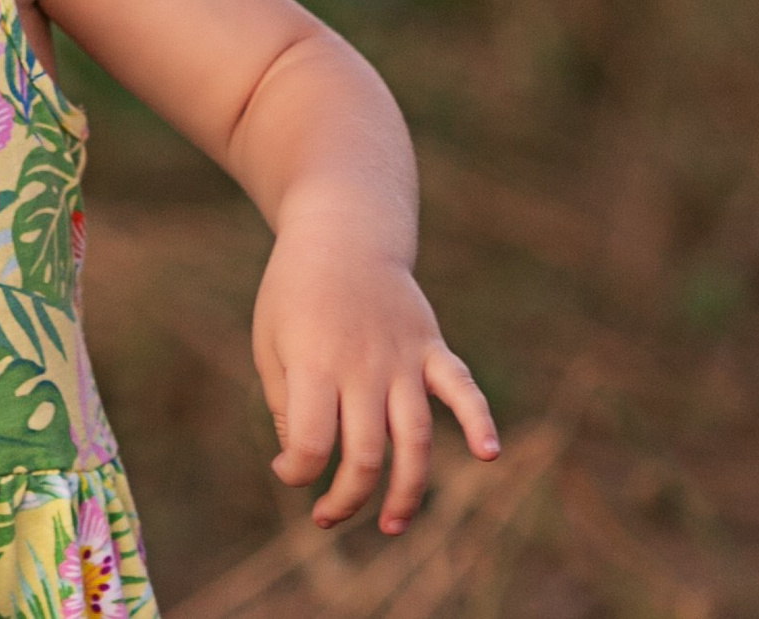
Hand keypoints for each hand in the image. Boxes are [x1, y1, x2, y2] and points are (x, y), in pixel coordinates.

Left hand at [251, 226, 499, 533]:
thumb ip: (285, 401)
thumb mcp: (269, 342)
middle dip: (347, 496)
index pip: (311, 442)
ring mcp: (402, 358)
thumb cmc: (294, 293)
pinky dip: (478, 420)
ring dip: (407, 490)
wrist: (340, 233)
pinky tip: (489, 455)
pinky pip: (461, 388)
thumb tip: (301, 457)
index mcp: (314, 364)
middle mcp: (363, 366)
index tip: (285, 471)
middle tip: (326, 517)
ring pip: (414, 437)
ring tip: (391, 526)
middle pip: (366, 452)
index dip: (297, 472)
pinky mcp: (431, 348)